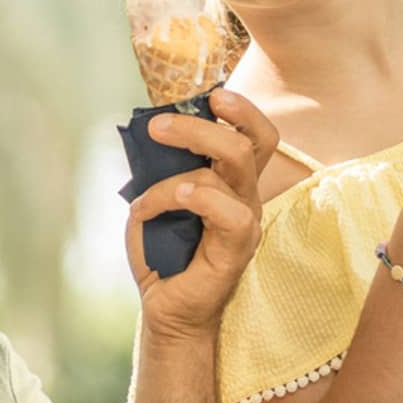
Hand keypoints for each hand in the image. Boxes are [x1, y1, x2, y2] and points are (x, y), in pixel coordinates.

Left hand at [127, 88, 275, 338]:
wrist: (165, 308)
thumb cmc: (163, 252)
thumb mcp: (156, 198)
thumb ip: (161, 167)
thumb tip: (151, 131)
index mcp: (233, 181)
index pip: (257, 134)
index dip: (242, 109)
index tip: (212, 95)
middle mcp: (247, 196)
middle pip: (247, 141)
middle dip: (202, 125)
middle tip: (158, 126)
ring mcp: (247, 221)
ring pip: (234, 164)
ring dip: (179, 169)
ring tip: (144, 195)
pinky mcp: (239, 247)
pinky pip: (228, 210)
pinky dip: (191, 197)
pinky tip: (159, 207)